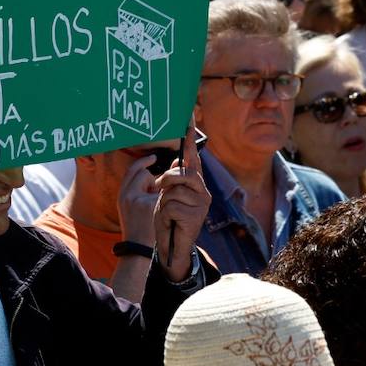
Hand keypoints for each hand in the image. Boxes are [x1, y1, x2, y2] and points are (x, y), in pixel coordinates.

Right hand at [117, 154, 160, 246]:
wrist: (140, 249)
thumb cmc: (138, 227)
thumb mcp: (133, 206)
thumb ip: (141, 189)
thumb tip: (157, 171)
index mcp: (123, 195)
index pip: (132, 170)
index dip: (143, 162)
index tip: (154, 158)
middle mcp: (129, 196)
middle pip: (144, 174)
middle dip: (152, 179)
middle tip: (157, 188)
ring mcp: (141, 201)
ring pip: (156, 182)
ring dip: (160, 189)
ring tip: (156, 204)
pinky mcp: (153, 207)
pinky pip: (165, 192)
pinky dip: (168, 197)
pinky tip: (166, 208)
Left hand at [152, 125, 210, 282]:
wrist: (174, 246)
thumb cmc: (170, 219)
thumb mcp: (170, 195)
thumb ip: (176, 178)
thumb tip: (180, 157)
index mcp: (196, 183)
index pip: (193, 157)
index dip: (190, 139)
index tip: (187, 119)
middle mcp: (203, 191)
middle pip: (183, 173)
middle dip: (168, 180)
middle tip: (162, 190)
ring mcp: (201, 204)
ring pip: (173, 192)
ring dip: (164, 203)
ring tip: (168, 214)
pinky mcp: (195, 217)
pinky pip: (171, 206)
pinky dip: (164, 215)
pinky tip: (171, 222)